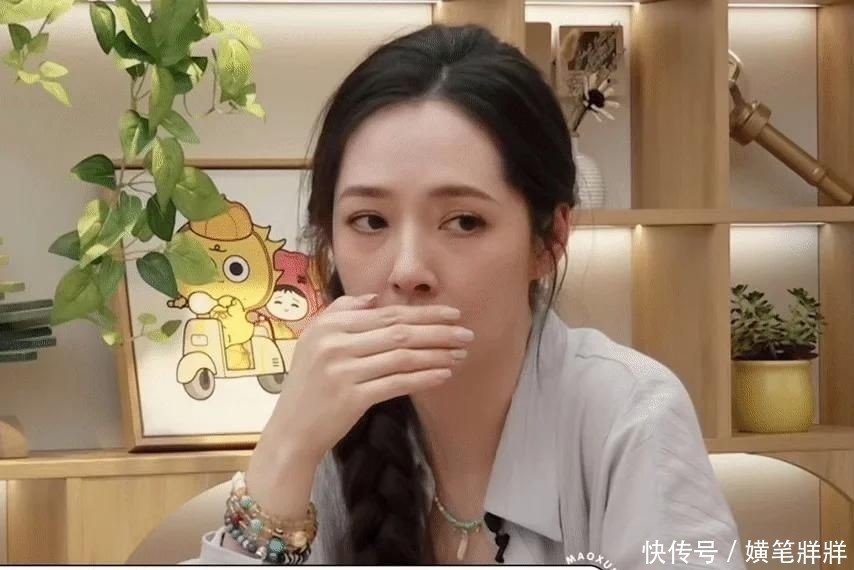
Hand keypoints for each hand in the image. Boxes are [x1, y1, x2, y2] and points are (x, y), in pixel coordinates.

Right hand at [247, 294, 473, 502]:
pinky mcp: (352, 398)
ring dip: (436, 353)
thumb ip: (341, 312)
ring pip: (402, 356)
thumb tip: (375, 298)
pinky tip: (444, 375)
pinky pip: (396, 383)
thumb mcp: (314, 341)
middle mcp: (335, 344)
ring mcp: (343, 371)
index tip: (452, 313)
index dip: (423, 313)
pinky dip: (423, 377)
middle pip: (398, 331)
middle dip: (438, 331)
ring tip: (460, 353)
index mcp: (328, 326)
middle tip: (467, 332)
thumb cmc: (308, 386)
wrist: (291, 432)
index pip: (386, 314)